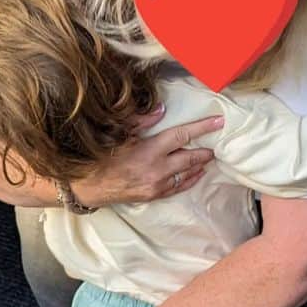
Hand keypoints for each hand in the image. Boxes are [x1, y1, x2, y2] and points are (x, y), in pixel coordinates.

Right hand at [74, 108, 223, 207]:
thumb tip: (162, 110)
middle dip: (205, 151)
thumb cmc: (102, 156)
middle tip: (216, 144)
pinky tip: (196, 174)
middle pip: (190, 157)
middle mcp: (157, 170)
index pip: (182, 135)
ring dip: (199, 165)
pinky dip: (189, 179)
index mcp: (150, 150)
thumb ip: (141, 120)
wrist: (88, 186)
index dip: (202, 128)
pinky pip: (178, 187)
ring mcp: (156, 185)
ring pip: (187, 174)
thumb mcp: (119, 133)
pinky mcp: (153, 196)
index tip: (218, 122)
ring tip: (208, 157)